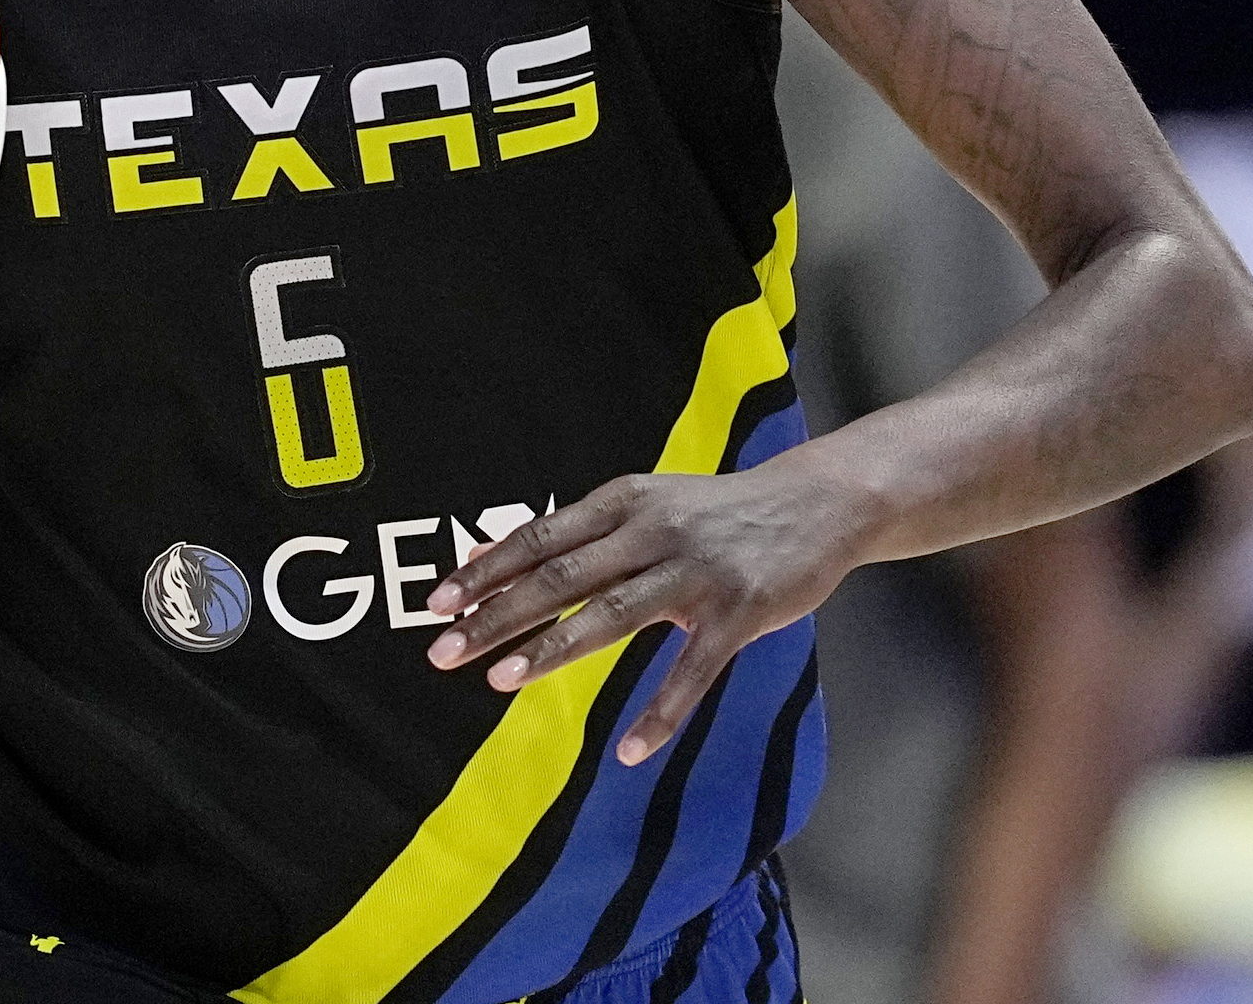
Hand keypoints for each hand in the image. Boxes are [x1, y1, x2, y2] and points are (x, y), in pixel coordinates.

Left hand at [424, 455, 865, 763]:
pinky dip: (660, 714)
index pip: (540, 538)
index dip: (486, 571)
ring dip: (551, 650)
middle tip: (443, 650)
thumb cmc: (715, 511)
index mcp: (624, 502)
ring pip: (611, 616)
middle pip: (560, 577)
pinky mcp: (738, 613)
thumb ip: (577, 533)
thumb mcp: (644, 504)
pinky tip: (629, 751)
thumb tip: (490, 553)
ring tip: (500, 680)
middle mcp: (653, 531)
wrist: (816, 504)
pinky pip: (691, 672)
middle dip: (497, 615)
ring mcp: (696, 573)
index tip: (437, 602)